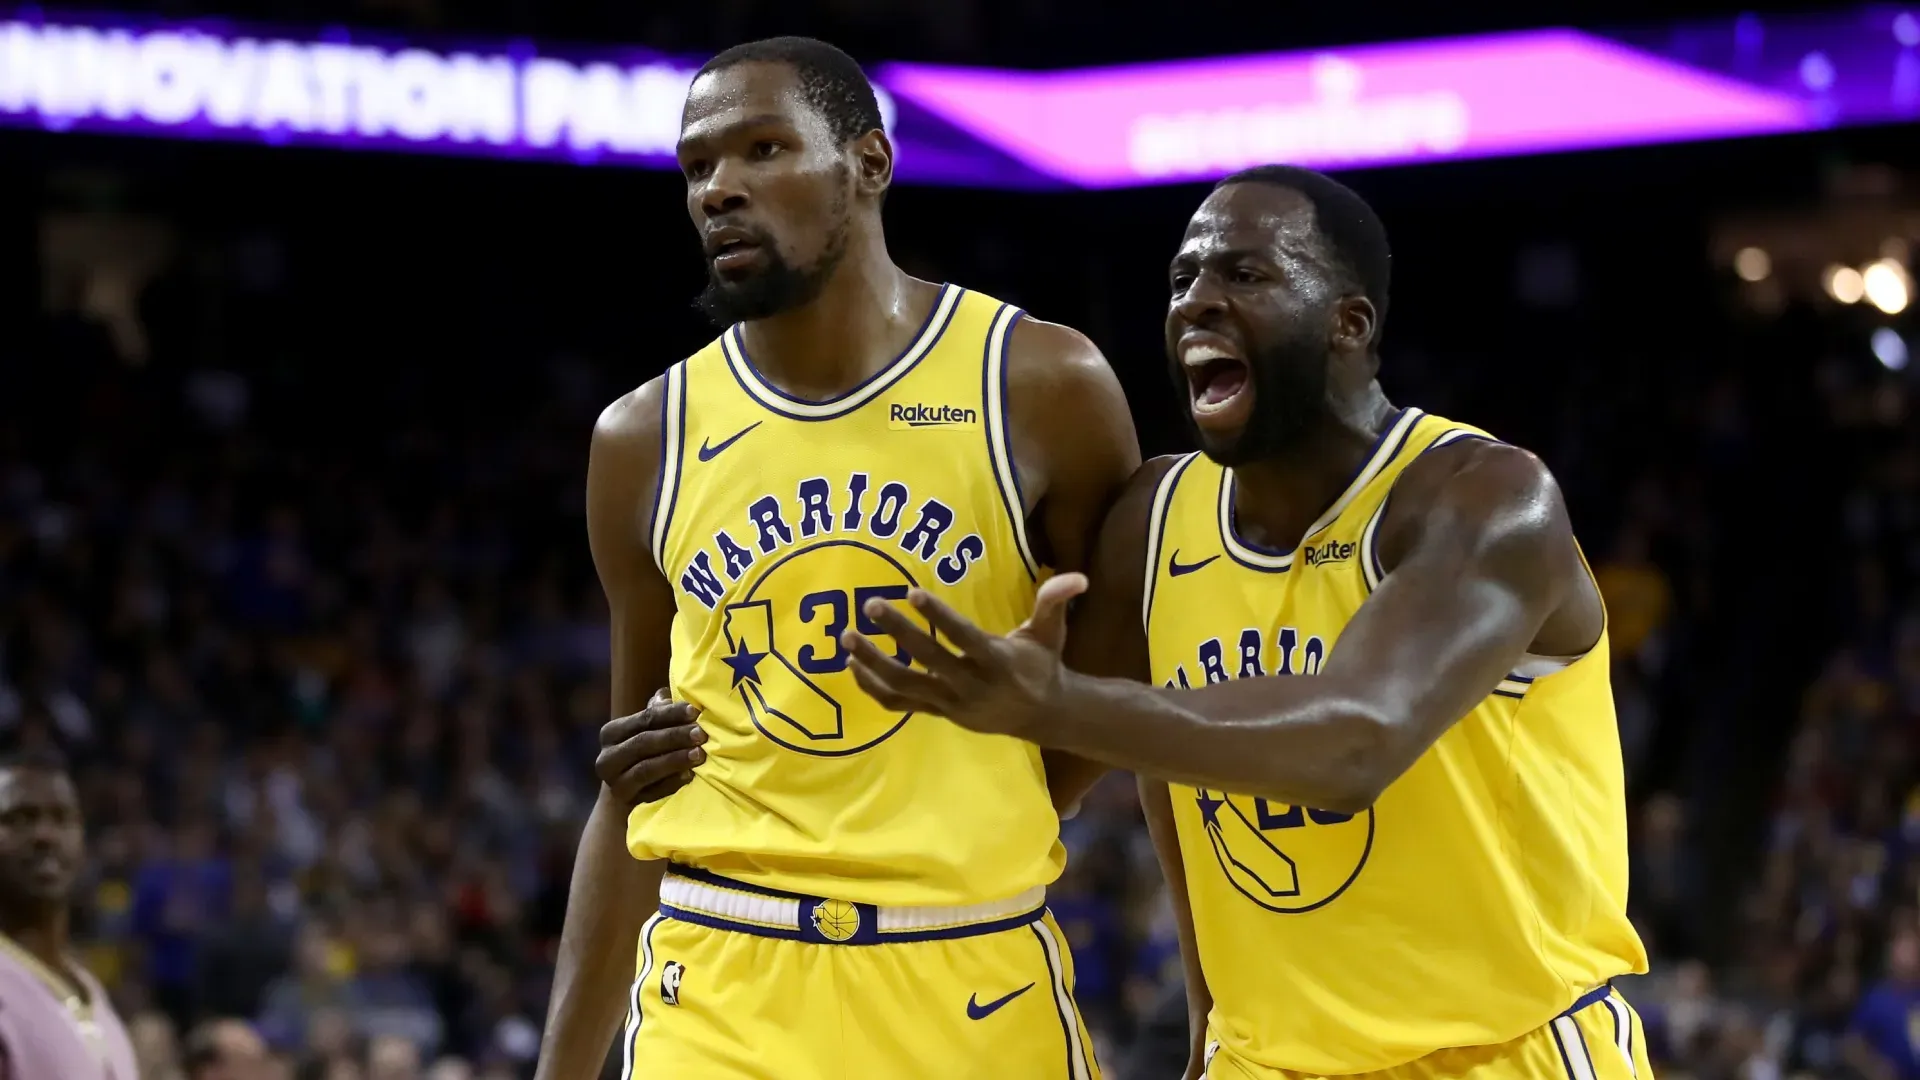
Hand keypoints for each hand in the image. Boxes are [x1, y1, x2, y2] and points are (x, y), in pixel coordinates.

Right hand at [595, 688, 706, 804]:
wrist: (633, 785)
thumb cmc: (648, 745)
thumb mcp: (649, 725)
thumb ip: (659, 709)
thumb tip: (670, 696)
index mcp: (610, 733)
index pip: (644, 718)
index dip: (670, 714)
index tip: (695, 711)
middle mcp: (606, 759)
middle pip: (643, 743)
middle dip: (674, 737)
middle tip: (701, 734)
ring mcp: (616, 783)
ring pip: (645, 769)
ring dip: (675, 760)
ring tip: (700, 754)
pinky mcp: (629, 803)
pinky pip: (653, 793)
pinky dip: (673, 783)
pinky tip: (691, 775)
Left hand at [842, 573, 1087, 737]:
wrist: (1042, 716)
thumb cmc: (1042, 665)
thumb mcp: (1051, 633)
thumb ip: (1054, 602)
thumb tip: (1076, 577)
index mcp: (998, 662)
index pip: (963, 638)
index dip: (938, 617)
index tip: (911, 592)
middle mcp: (971, 686)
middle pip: (927, 660)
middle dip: (896, 633)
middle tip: (870, 604)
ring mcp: (951, 704)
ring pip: (904, 685)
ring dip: (873, 661)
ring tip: (847, 636)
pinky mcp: (938, 713)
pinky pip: (898, 704)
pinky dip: (872, 687)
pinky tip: (853, 665)